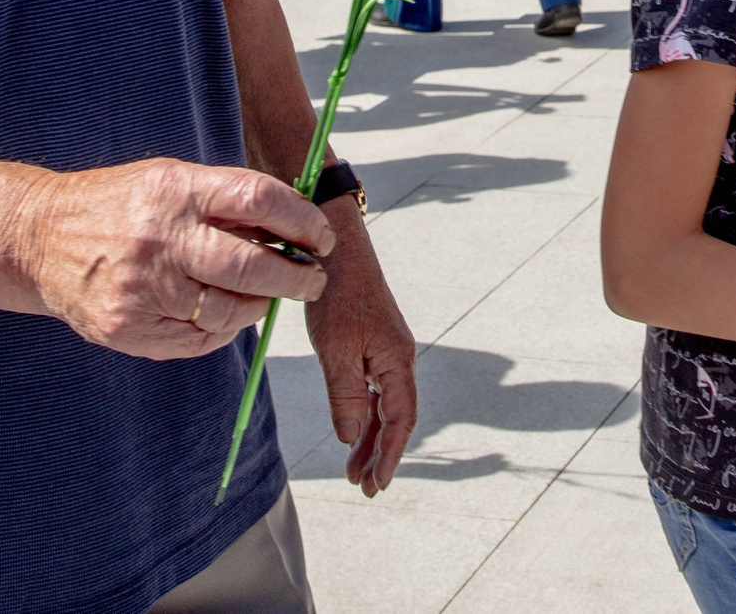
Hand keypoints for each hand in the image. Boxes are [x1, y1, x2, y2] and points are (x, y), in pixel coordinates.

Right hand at [12, 158, 333, 361]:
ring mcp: (143, 288)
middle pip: (252, 267)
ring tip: (267, 296)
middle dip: (296, 278)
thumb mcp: (171, 179)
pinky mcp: (128, 327)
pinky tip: (225, 314)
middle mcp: (161, 239)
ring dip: (260, 307)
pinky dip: (223, 329)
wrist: (38, 236)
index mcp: (178, 191)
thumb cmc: (120, 204)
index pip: (260, 201)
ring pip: (229, 312)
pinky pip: (198, 338)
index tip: (321, 237)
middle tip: (313, 280)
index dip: (302, 222)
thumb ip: (227, 201)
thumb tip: (296, 226)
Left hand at [303, 198, 418, 495]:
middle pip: (396, 417)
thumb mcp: (337, 351)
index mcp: (397, 362)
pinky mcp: (374, 342)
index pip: (400, 421)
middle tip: (364, 486)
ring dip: (370, 436)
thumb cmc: (336, 296)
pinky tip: (353, 427)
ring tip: (353, 468)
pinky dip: (365, 412)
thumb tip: (351, 436)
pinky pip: (375, 388)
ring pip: (385, 404)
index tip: (374, 484)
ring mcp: (387, 350)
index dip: (388, 456)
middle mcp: (398, 358)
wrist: (336, 250)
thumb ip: (347, 396)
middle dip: (380, 453)